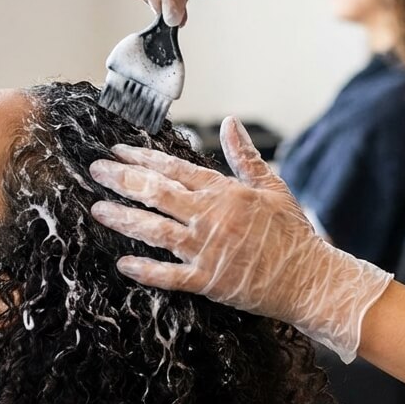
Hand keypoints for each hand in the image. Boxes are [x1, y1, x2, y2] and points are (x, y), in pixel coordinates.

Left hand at [88, 117, 391, 361]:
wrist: (310, 277)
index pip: (175, 167)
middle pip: (157, 192)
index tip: (117, 150)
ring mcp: (207, 249)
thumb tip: (228, 123)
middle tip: (95, 171)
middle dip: (122, 179)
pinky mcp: (208, 281)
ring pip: (155, 229)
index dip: (142, 157)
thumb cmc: (292, 233)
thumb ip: (244, 156)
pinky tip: (123, 262)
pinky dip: (146, 269)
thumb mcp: (272, 186)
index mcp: (225, 191)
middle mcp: (211, 216)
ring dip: (123, 218)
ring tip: (97, 209)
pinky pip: (170, 275)